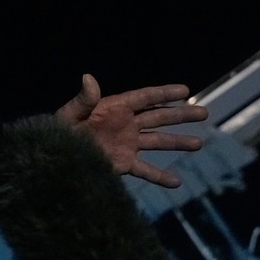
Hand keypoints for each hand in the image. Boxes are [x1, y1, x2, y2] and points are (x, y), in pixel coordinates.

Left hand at [54, 73, 207, 187]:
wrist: (55, 158)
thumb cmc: (58, 132)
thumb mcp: (70, 115)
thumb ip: (83, 100)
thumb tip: (88, 77)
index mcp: (114, 108)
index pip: (144, 98)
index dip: (164, 93)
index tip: (185, 89)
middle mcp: (125, 124)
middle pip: (158, 117)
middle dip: (181, 115)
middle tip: (204, 112)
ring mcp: (126, 144)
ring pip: (157, 142)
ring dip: (177, 142)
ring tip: (199, 144)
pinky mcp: (123, 163)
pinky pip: (145, 170)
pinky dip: (159, 176)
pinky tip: (176, 182)